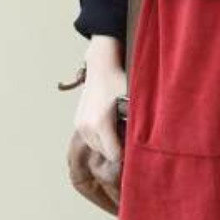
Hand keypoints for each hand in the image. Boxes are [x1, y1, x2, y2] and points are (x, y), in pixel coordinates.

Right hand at [73, 36, 125, 164]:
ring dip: (108, 142)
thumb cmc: (120, 81)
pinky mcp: (77, 121)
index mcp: (101, 124)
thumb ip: (136, 124)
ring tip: (120, 126)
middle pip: (105, 152)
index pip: (114, 154)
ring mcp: (80, 124)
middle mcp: (87, 127)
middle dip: (118, 147)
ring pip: (97, 146)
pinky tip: (111, 122)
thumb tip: (143, 141)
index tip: (136, 148)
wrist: (101, 65)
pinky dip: (100, 135)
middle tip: (130, 134)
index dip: (126, 154)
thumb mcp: (132, 102)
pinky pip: (91, 137)